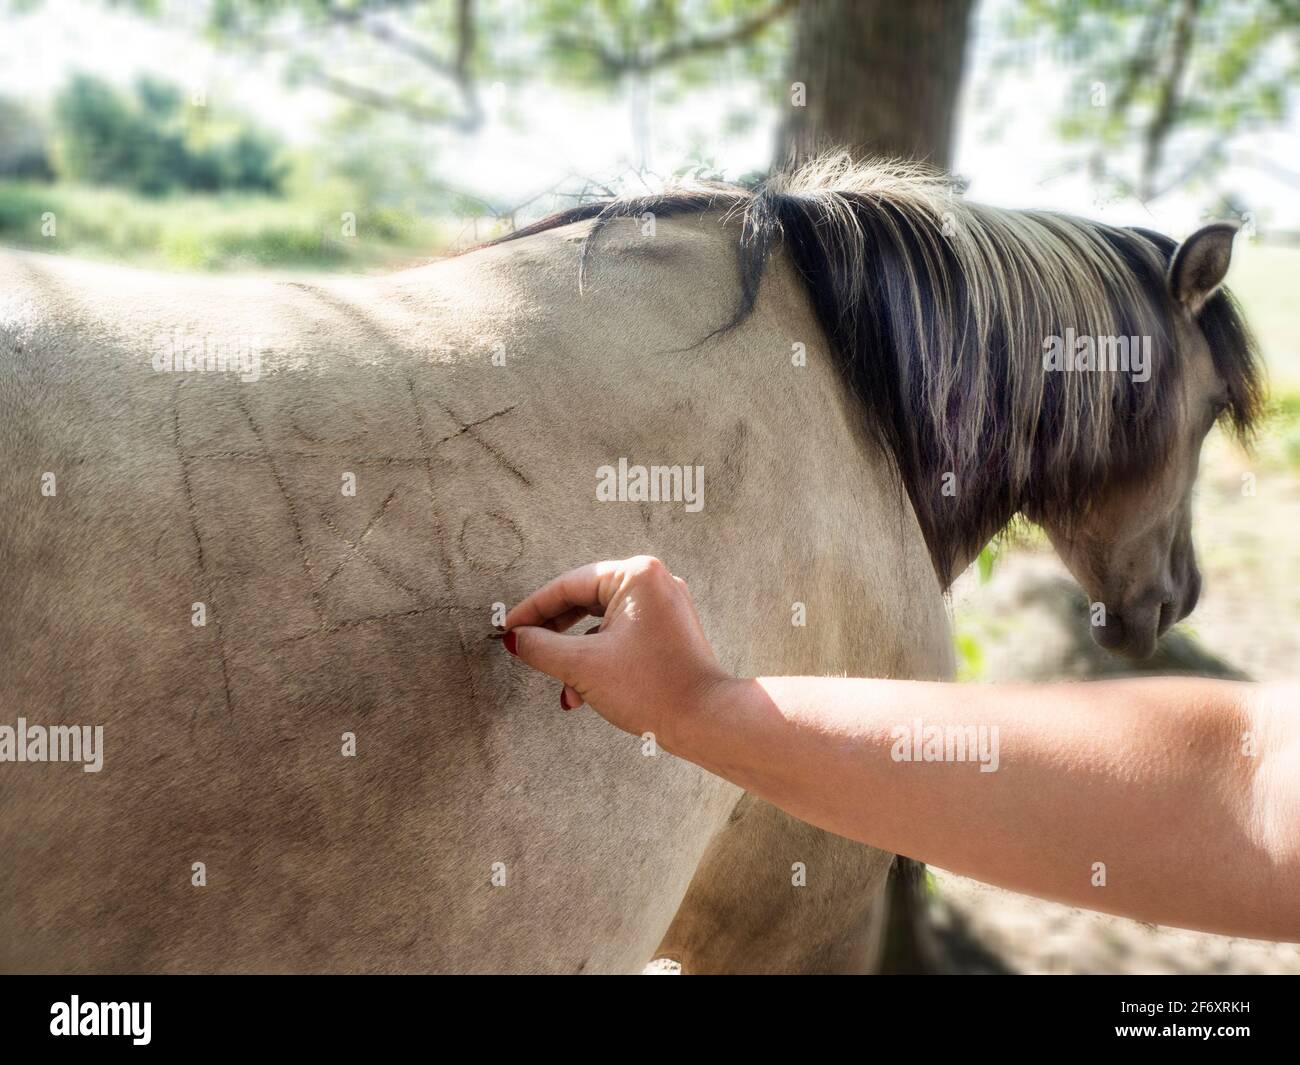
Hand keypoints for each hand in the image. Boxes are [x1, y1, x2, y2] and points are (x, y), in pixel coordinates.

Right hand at [502, 556, 731, 747]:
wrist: (706, 721)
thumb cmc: (651, 689)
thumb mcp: (582, 666)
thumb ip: (540, 647)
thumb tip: (514, 639)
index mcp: (636, 575)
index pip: (568, 585)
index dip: (532, 610)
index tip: (507, 629)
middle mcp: (654, 582)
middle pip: (586, 601)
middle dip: (555, 634)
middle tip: (524, 649)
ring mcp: (665, 606)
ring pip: (602, 622)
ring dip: (577, 655)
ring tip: (562, 687)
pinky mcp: (669, 631)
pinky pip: (622, 636)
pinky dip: (600, 659)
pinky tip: (582, 694)